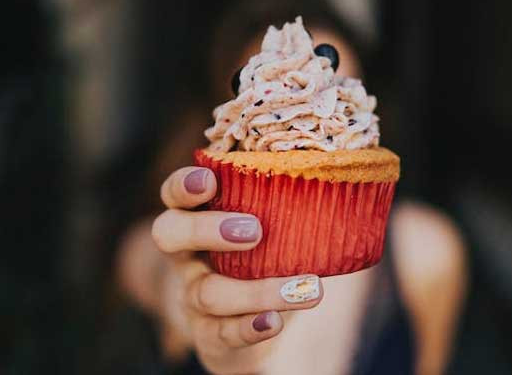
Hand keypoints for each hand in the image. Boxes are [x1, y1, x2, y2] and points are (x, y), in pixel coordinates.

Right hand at [151, 166, 323, 373]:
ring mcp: (192, 296)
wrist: (253, 322)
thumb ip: (287, 203)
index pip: (174, 194)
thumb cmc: (265, 256)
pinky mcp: (209, 333)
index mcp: (196, 217)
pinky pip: (222, 333)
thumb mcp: (270, 227)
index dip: (184, 186)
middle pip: (169, 234)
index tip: (211, 180)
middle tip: (255, 231)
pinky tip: (275, 322)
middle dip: (206, 230)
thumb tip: (342, 178)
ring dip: (257, 291)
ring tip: (306, 288)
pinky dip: (250, 327)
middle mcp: (185, 255)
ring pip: (207, 293)